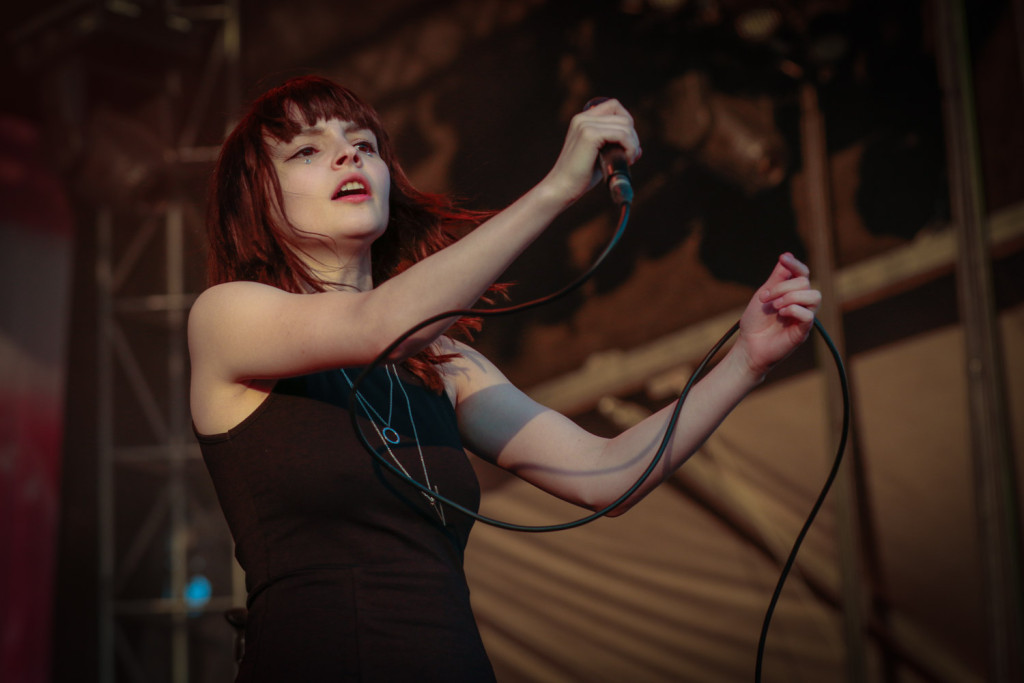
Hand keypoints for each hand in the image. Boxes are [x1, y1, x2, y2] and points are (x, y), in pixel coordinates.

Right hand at [539, 98, 640, 203]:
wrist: (562, 188)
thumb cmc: (581, 176)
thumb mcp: (601, 156)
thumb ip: (616, 148)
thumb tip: (639, 149)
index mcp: (583, 119)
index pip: (614, 106)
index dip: (626, 123)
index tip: (626, 144)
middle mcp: (583, 118)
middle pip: (623, 116)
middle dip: (633, 137)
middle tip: (629, 156)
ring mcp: (585, 125)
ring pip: (625, 125)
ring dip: (633, 144)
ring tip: (627, 160)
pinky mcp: (589, 135)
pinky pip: (622, 134)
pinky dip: (630, 147)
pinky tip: (627, 160)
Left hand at [734, 253, 820, 378]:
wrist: (748, 345)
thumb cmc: (755, 322)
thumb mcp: (763, 294)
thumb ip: (777, 278)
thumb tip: (787, 255)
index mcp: (792, 293)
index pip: (802, 273)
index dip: (795, 264)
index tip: (783, 258)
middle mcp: (801, 303)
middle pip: (805, 283)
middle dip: (783, 286)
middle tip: (764, 298)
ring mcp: (804, 317)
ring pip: (814, 296)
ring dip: (791, 297)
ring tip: (775, 306)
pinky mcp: (803, 331)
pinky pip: (809, 315)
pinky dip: (794, 310)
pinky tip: (781, 314)